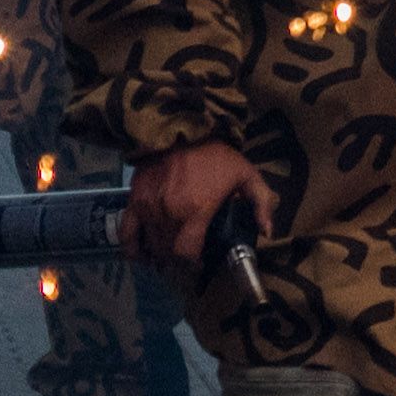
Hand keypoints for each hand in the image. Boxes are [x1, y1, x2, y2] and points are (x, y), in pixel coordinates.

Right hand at [123, 139, 281, 271]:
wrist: (183, 128)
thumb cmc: (217, 154)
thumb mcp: (248, 174)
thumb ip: (261, 204)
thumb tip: (267, 233)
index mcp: (196, 211)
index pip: (187, 254)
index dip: (193, 266)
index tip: (200, 266)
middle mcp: (169, 214)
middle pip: (168, 253)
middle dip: (178, 263)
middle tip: (187, 262)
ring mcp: (149, 207)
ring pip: (151, 245)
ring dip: (160, 257)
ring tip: (170, 259)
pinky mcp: (134, 200)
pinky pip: (127, 233)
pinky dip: (133, 248)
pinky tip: (142, 256)